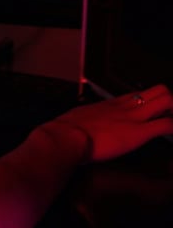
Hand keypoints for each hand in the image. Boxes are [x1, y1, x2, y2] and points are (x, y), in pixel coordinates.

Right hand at [53, 84, 172, 162]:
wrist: (65, 137)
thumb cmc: (66, 131)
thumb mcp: (78, 118)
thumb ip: (86, 120)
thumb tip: (83, 126)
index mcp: (110, 104)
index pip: (138, 95)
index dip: (150, 102)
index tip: (154, 112)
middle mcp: (125, 107)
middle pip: (158, 90)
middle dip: (168, 101)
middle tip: (168, 114)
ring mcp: (133, 118)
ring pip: (166, 101)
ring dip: (172, 110)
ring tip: (171, 120)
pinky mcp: (138, 133)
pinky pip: (165, 125)